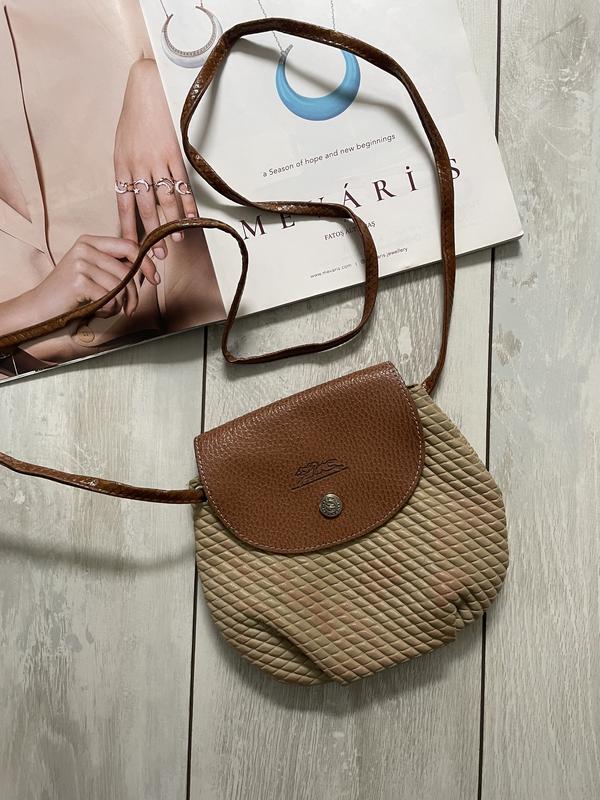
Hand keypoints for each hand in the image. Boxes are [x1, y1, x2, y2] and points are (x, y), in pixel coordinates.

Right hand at [31, 235, 158, 320]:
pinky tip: (97, 311)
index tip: (154, 279)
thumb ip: (115, 267)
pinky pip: (110, 297)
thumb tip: (147, 268)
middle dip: (134, 294)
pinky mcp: (78, 281)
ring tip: (107, 310)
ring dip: (118, 305)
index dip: (146, 263)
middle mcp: (85, 248)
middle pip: (128, 270)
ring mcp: (80, 263)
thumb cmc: (72, 295)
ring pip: (120, 286)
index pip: (129, 246)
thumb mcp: (93, 273)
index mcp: (90, 241)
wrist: (40, 309)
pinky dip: (108, 310)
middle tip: (131, 308)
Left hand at [114, 58, 197, 259]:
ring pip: (165, 200)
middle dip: (153, 234)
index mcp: (121, 167)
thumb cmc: (134, 119)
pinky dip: (188, 203)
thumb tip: (132, 197)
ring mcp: (156, 161)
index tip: (133, 248)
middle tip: (159, 254)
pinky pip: (181, 184)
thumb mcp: (121, 146)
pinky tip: (192, 218)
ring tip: (178, 240)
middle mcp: (137, 167)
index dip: (129, 229)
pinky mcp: (173, 153)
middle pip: (146, 208)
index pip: (124, 206)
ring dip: (173, 223)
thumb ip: (127, 172)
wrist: (147, 90)